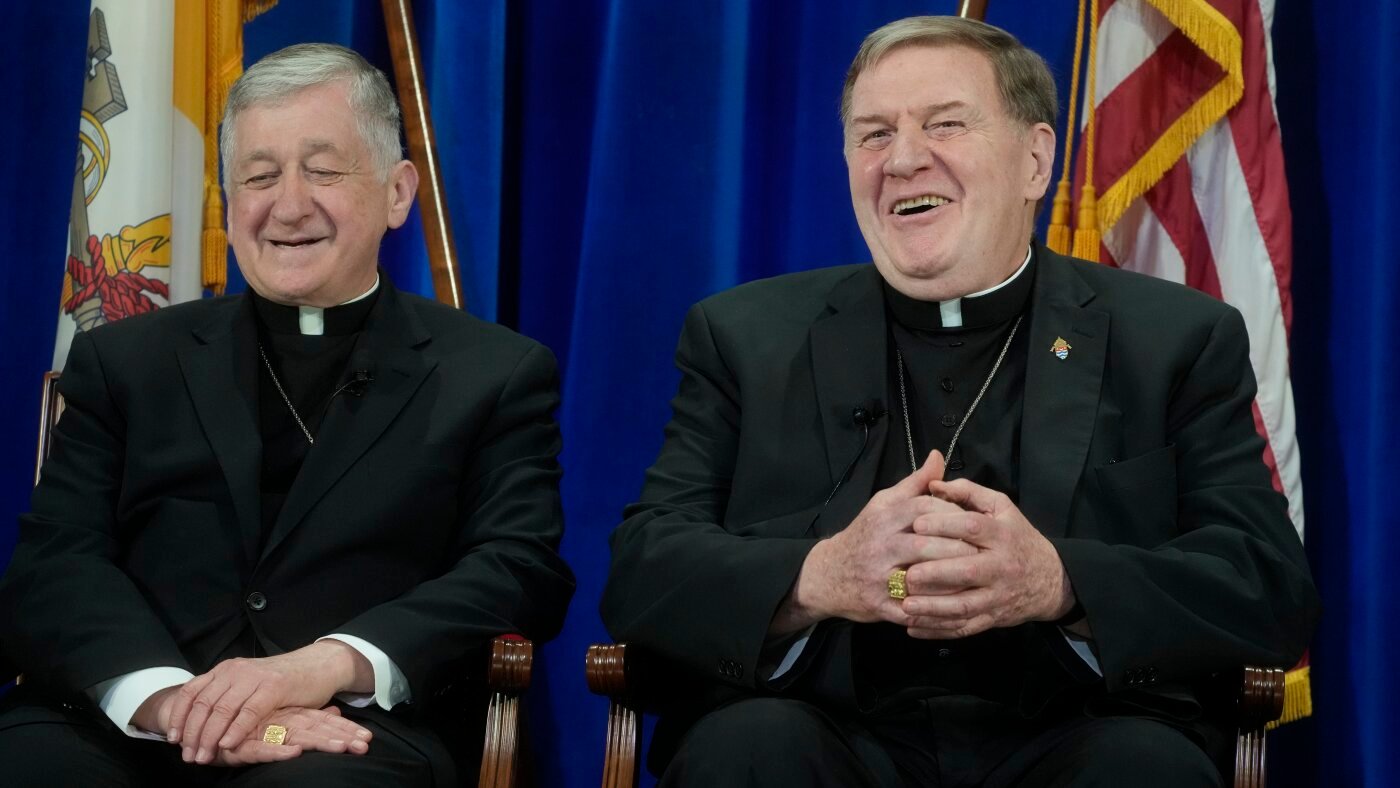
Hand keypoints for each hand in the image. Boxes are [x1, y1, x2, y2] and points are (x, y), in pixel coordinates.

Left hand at [168, 641, 372, 764]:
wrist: (318, 665)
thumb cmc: (283, 681)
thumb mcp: (248, 684)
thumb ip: (227, 695)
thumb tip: (200, 722)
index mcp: (226, 669)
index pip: (191, 691)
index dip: (179, 716)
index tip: (173, 739)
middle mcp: (236, 670)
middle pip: (203, 704)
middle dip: (192, 733)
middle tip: (189, 755)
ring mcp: (255, 677)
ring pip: (222, 709)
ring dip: (209, 736)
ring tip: (204, 756)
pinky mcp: (274, 687)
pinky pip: (249, 712)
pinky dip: (235, 730)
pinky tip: (227, 745)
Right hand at [206, 705, 372, 765]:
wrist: (196, 715)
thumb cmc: (241, 722)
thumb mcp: (277, 722)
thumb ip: (306, 717)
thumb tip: (334, 710)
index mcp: (288, 715)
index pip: (322, 722)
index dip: (344, 730)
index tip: (367, 740)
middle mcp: (277, 718)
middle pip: (316, 727)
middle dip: (341, 736)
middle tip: (364, 744)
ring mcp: (261, 728)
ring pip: (295, 735)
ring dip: (321, 742)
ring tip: (344, 747)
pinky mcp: (242, 743)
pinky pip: (261, 748)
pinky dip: (277, 751)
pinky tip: (294, 753)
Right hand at [774, 451, 978, 633]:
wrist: (827, 575)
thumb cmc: (864, 536)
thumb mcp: (883, 504)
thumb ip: (914, 484)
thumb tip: (938, 457)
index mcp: (883, 517)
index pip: (924, 509)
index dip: (953, 513)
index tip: (973, 520)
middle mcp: (879, 545)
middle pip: (926, 544)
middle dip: (959, 547)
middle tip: (984, 551)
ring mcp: (878, 577)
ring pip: (922, 576)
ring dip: (953, 577)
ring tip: (975, 575)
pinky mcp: (880, 604)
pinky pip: (915, 606)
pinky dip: (937, 606)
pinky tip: (956, 602)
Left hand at [899, 477, 1075, 638]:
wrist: (1049, 580)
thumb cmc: (1016, 537)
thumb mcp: (1001, 508)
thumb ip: (968, 492)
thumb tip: (934, 483)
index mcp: (1002, 535)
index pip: (973, 528)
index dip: (944, 525)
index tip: (916, 525)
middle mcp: (1001, 567)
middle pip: (968, 571)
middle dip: (936, 573)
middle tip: (907, 573)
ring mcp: (997, 597)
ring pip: (964, 606)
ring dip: (933, 608)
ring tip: (905, 605)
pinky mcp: (991, 619)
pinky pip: (963, 628)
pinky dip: (937, 630)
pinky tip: (913, 627)